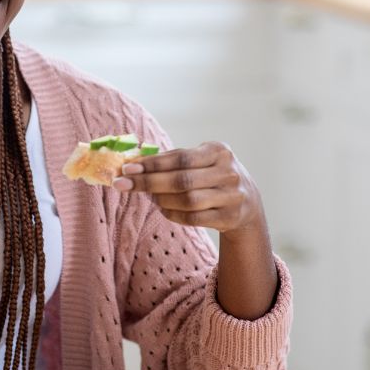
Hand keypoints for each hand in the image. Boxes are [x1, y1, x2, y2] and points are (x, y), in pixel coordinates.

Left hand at [111, 141, 265, 235]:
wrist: (248, 203)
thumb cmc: (213, 176)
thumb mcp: (202, 161)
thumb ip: (174, 159)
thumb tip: (134, 161)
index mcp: (219, 151)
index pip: (181, 157)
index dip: (152, 163)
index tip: (127, 167)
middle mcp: (228, 173)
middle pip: (182, 180)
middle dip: (148, 182)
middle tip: (122, 183)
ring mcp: (231, 196)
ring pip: (187, 200)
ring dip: (160, 199)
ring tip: (147, 196)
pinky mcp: (230, 217)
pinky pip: (193, 217)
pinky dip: (173, 213)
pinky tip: (163, 208)